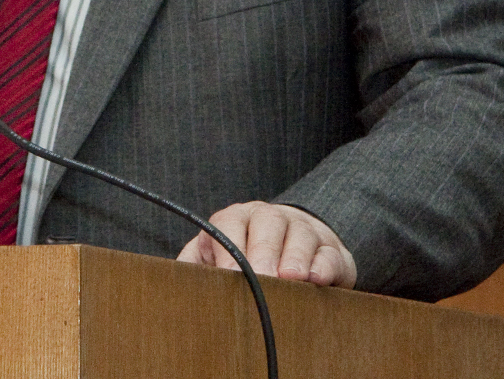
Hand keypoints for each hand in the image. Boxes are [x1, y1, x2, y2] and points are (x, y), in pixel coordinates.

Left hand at [177, 201, 357, 287]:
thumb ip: (194, 267)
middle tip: (262, 277)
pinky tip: (316, 280)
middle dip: (264, 251)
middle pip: (267, 223)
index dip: (228, 248)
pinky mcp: (332, 251)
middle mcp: (270, 219)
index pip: (228, 224)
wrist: (291, 253)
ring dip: (295, 258)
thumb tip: (171, 283)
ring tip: (291, 278)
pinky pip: (331, 253)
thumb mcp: (214, 261)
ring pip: (301, 234)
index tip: (230, 274)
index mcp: (236, 219)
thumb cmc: (243, 264)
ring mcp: (304, 231)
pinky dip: (325, 265)